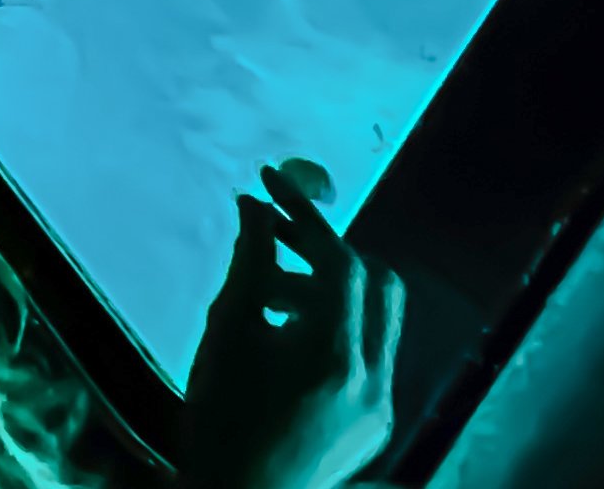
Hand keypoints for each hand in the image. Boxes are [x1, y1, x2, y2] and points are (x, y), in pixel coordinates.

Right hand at [180, 162, 402, 488]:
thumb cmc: (220, 420)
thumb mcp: (225, 334)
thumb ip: (248, 264)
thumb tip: (254, 206)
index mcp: (335, 356)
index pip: (341, 260)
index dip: (304, 214)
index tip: (266, 183)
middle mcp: (375, 378)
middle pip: (377, 282)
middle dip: (327, 249)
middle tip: (274, 237)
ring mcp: (383, 404)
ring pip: (378, 317)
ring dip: (331, 290)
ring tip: (268, 295)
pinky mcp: (378, 421)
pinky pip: (371, 354)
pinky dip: (336, 329)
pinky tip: (285, 337)